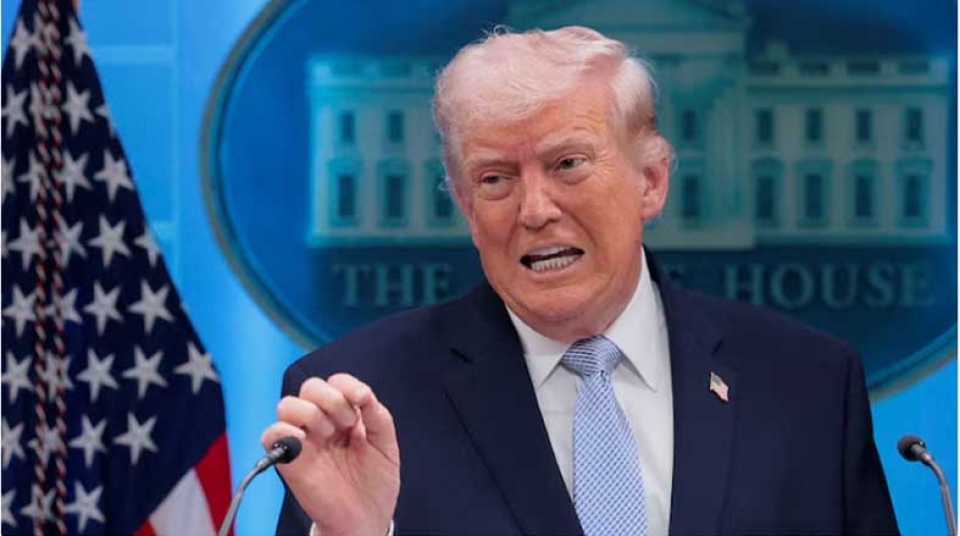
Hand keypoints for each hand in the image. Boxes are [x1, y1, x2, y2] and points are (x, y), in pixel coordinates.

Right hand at [261, 373, 399, 535]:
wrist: (365, 518)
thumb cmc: (374, 483)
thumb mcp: (385, 444)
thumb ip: (377, 415)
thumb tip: (363, 394)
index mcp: (344, 416)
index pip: (336, 382)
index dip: (347, 384)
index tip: (362, 401)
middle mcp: (321, 423)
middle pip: (310, 386)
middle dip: (331, 398)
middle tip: (347, 424)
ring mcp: (303, 440)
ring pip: (287, 404)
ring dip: (311, 413)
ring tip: (329, 435)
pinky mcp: (288, 459)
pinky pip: (271, 433)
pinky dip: (285, 432)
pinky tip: (306, 443)